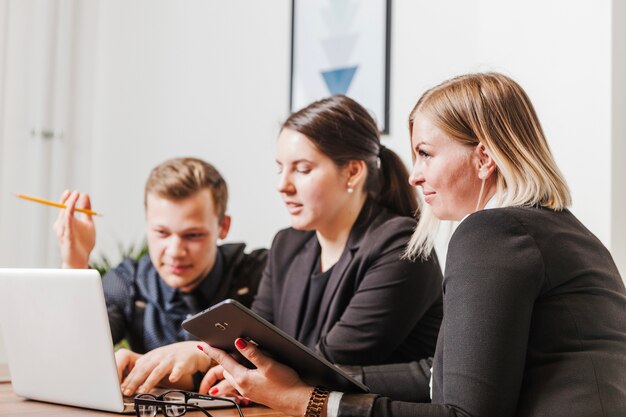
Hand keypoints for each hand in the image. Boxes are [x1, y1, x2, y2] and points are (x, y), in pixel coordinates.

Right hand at [53, 190, 95, 268]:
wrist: (80, 260)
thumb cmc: (83, 241)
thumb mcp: (88, 223)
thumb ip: (86, 210)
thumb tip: (85, 194)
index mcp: (67, 222)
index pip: (63, 208)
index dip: (66, 199)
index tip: (73, 191)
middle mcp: (62, 227)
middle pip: (62, 211)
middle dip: (68, 201)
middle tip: (75, 193)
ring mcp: (63, 234)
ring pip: (63, 219)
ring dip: (68, 209)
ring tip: (73, 201)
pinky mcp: (67, 242)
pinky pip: (66, 231)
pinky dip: (67, 223)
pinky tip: (69, 216)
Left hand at [117, 342, 211, 395]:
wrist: (192, 350)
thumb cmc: (172, 357)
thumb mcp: (156, 359)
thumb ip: (143, 367)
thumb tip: (128, 378)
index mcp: (151, 357)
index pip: (137, 369)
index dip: (128, 379)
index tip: (121, 390)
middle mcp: (159, 357)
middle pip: (144, 370)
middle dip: (134, 381)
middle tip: (127, 392)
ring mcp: (171, 359)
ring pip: (159, 371)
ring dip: (150, 381)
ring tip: (143, 390)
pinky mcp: (183, 363)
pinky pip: (179, 369)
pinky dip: (176, 374)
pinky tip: (172, 379)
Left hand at [198, 340, 313, 415]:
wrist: (297, 401)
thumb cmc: (286, 384)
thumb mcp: (270, 365)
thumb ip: (253, 353)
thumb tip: (239, 341)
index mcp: (243, 378)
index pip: (223, 361)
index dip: (212, 351)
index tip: (202, 345)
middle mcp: (242, 386)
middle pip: (225, 369)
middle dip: (221, 358)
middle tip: (217, 347)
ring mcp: (248, 391)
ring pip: (232, 376)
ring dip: (230, 366)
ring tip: (232, 355)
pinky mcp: (254, 393)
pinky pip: (239, 381)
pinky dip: (238, 373)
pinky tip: (247, 369)